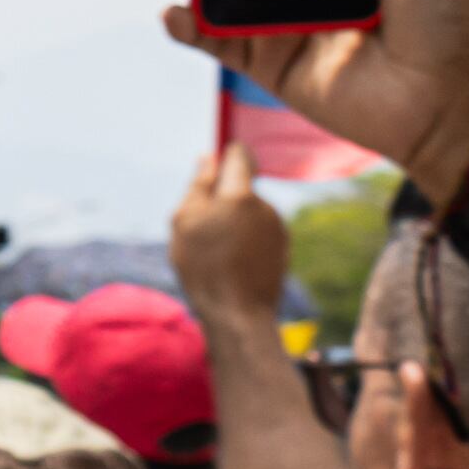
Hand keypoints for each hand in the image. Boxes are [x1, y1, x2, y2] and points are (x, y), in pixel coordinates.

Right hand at [171, 144, 292, 326]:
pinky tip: (233, 263)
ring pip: (249, 212)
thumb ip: (198, 187)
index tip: (215, 164)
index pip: (240, 156)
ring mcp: (277, 227)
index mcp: (240, 195)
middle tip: (202, 228)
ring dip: (234, 222)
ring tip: (217, 252)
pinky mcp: (283, 247)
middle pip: (241, 188)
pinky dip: (246, 239)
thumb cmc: (205, 267)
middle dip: (224, 199)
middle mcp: (265, 206)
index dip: (227, 155)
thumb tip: (208, 158)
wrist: (238, 313)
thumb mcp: (185, 223)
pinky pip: (260, 231)